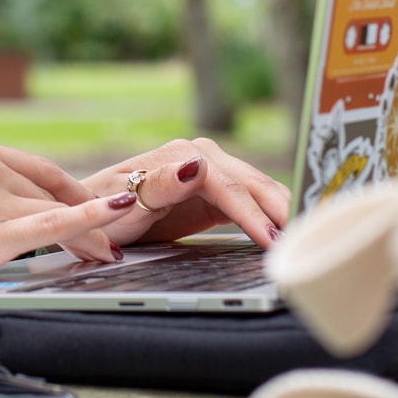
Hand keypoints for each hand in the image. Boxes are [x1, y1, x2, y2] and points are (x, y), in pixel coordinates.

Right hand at [0, 135, 135, 289]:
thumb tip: (20, 209)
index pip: (39, 170)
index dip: (75, 193)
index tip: (100, 209)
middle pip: (51, 192)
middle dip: (84, 219)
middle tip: (107, 246)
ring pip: (52, 212)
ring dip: (86, 236)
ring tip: (103, 257)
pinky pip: (52, 225)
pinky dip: (89, 220)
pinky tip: (115, 216)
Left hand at [81, 139, 290, 248]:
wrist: (90, 211)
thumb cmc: (100, 208)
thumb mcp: (124, 202)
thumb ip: (161, 184)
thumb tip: (195, 166)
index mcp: (182, 155)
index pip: (230, 188)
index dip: (254, 214)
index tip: (271, 240)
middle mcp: (201, 155)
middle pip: (253, 185)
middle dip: (281, 212)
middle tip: (306, 242)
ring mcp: (211, 171)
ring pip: (260, 190)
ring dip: (283, 213)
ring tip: (307, 240)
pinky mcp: (216, 192)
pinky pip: (252, 202)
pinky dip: (271, 216)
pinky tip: (288, 233)